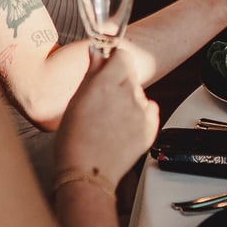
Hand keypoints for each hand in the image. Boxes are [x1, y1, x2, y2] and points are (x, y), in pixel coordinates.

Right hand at [55, 49, 158, 187]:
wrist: (87, 175)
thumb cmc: (75, 141)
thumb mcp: (77, 100)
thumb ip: (92, 71)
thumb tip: (97, 51)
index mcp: (107, 83)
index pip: (122, 55)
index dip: (114, 61)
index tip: (107, 68)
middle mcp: (128, 93)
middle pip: (130, 73)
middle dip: (118, 81)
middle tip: (103, 100)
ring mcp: (142, 111)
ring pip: (138, 93)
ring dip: (128, 99)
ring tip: (109, 120)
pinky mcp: (151, 127)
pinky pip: (148, 110)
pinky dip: (138, 115)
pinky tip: (121, 128)